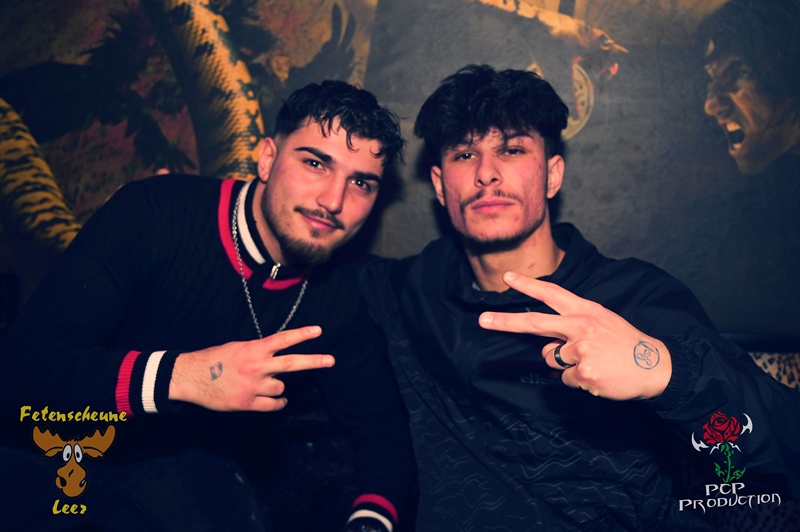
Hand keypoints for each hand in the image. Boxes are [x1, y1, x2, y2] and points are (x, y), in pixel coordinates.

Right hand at [170, 325, 333, 410]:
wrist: (191, 377)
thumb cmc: (213, 359)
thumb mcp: (237, 347)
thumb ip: (257, 351)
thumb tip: (274, 355)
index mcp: (254, 349)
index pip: (283, 339)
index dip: (302, 334)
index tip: (319, 331)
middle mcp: (257, 366)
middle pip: (292, 363)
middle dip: (314, 361)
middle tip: (331, 360)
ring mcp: (253, 386)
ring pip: (281, 387)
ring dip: (278, 387)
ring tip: (265, 383)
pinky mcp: (247, 403)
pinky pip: (273, 405)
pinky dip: (278, 403)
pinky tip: (279, 400)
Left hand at [478, 272, 670, 399]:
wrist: (655, 366)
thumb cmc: (625, 345)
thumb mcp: (602, 323)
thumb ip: (572, 327)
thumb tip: (546, 346)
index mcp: (585, 311)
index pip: (552, 294)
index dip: (528, 285)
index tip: (507, 278)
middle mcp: (580, 326)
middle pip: (535, 322)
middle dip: (505, 322)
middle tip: (482, 320)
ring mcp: (581, 349)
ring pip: (551, 360)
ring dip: (566, 366)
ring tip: (593, 364)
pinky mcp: (583, 372)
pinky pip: (565, 380)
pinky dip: (578, 381)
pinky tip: (597, 376)